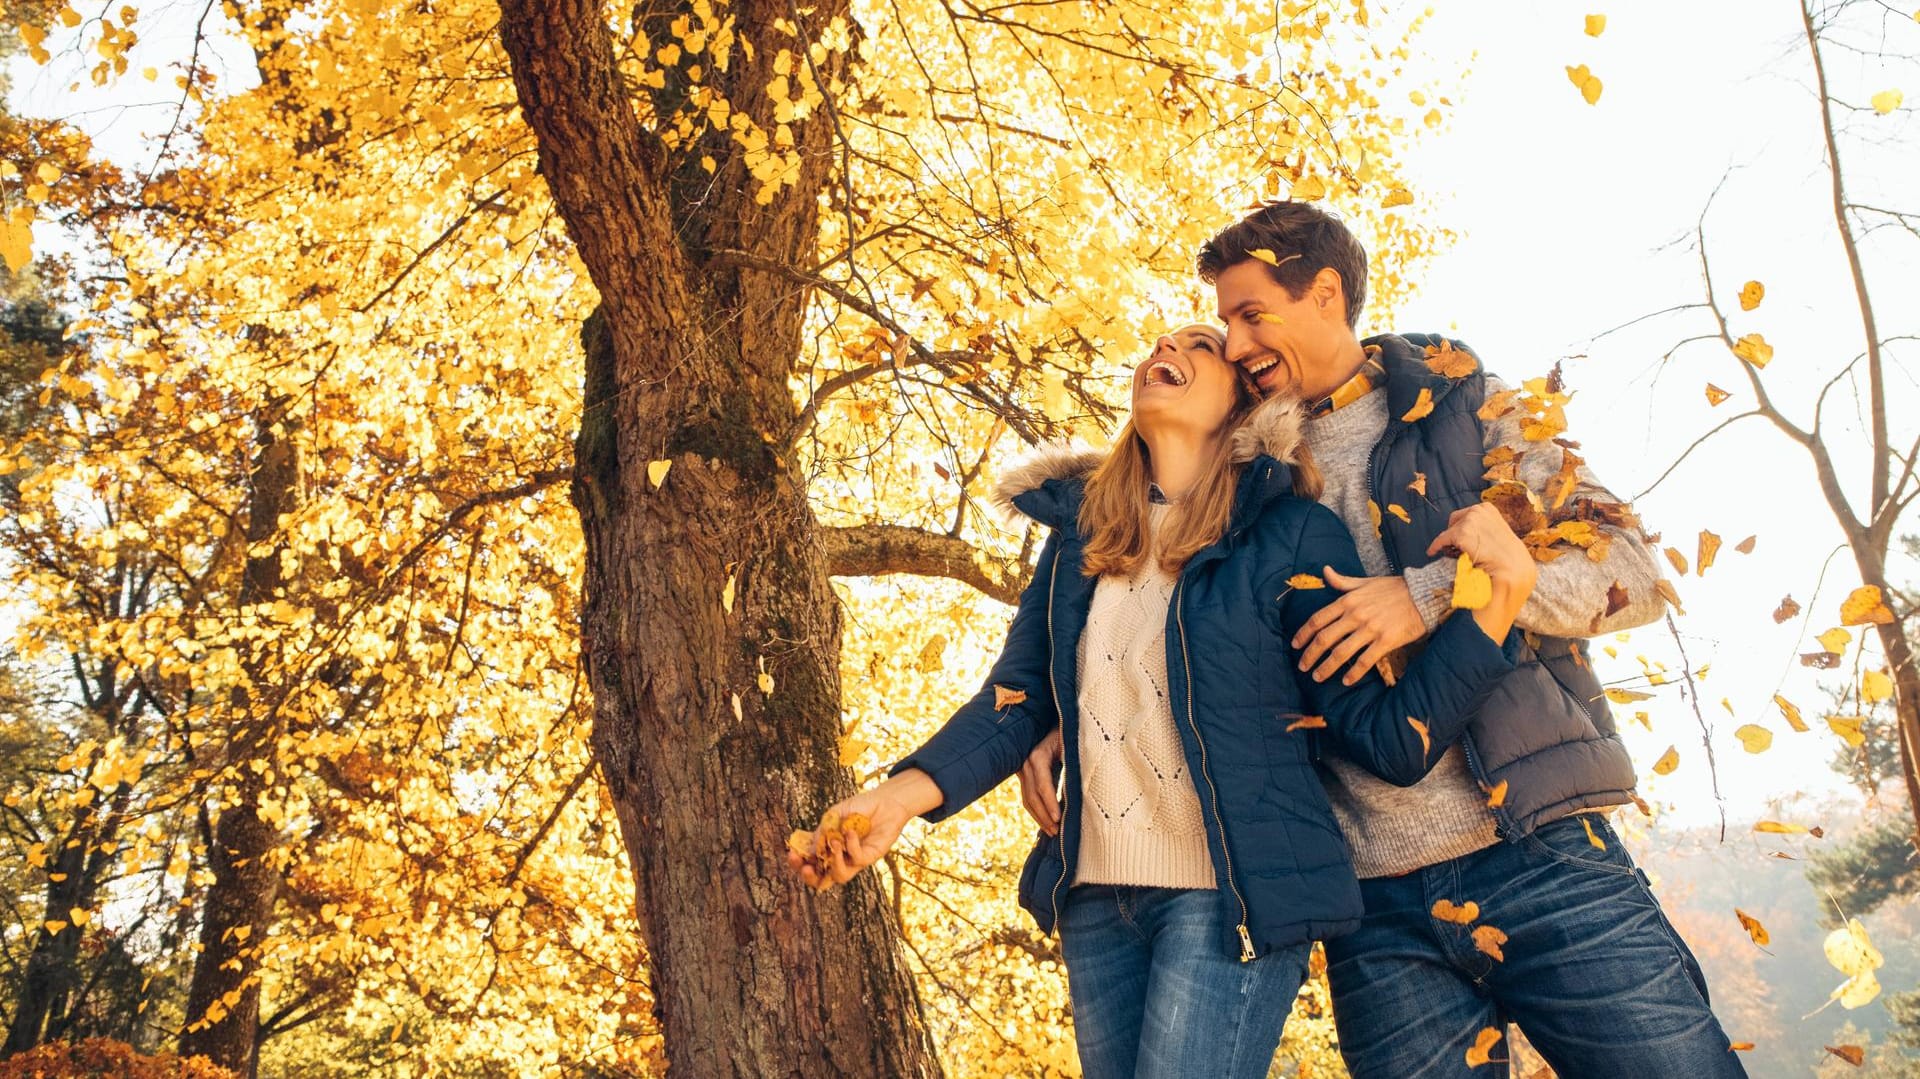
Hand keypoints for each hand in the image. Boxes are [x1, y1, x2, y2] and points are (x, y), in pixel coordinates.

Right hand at [786, 769, 942, 889]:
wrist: (884, 801)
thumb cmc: (859, 807)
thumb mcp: (834, 815)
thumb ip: (822, 831)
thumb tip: (810, 850)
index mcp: (827, 846)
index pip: (809, 862)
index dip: (798, 863)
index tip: (792, 855)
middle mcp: (839, 857)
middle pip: (821, 880)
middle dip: (810, 877)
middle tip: (806, 867)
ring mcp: (854, 860)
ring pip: (840, 876)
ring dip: (834, 863)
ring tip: (835, 844)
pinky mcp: (869, 858)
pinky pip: (856, 860)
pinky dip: (851, 845)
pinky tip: (851, 831)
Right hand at [1018, 728, 1064, 835]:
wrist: (1057, 720)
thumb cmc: (1071, 731)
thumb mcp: (1073, 744)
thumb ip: (1074, 762)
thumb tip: (1084, 788)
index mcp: (1037, 755)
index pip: (1042, 785)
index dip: (1050, 803)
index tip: (1058, 819)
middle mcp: (1026, 763)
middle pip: (1032, 796)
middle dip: (1043, 816)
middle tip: (1056, 832)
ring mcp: (1023, 769)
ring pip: (1027, 799)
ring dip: (1039, 817)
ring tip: (1052, 832)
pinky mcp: (1026, 774)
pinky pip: (1029, 795)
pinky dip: (1037, 810)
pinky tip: (1047, 821)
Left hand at [1290, 569, 1424, 685]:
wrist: (1424, 594)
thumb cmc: (1394, 588)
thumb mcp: (1366, 582)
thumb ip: (1343, 581)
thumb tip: (1325, 571)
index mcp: (1348, 600)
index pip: (1318, 619)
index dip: (1303, 634)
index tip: (1295, 645)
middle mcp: (1355, 615)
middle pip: (1324, 639)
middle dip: (1310, 655)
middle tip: (1302, 667)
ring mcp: (1370, 628)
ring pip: (1341, 652)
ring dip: (1326, 667)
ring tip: (1318, 677)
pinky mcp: (1386, 641)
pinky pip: (1365, 660)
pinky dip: (1354, 673)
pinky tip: (1346, 681)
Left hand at [1425, 503, 1537, 634]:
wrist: (1513, 567)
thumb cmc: (1508, 556)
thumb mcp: (1497, 534)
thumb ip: (1484, 529)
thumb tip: (1470, 533)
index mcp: (1487, 509)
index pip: (1466, 516)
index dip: (1460, 528)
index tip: (1458, 539)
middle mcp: (1478, 510)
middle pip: (1454, 521)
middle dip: (1453, 533)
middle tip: (1455, 548)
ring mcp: (1470, 521)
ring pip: (1449, 532)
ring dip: (1450, 543)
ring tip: (1455, 555)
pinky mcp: (1462, 534)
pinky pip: (1441, 540)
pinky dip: (1436, 546)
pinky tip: (1432, 552)